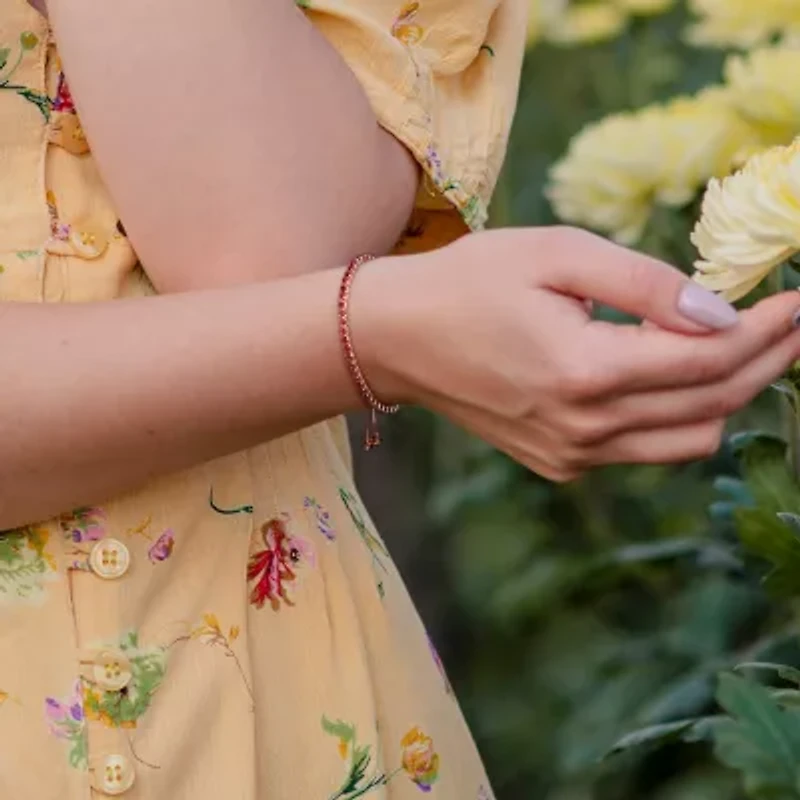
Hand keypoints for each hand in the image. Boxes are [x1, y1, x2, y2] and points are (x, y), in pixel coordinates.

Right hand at [356, 226, 799, 481]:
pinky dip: (675, 418)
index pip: (708, 360)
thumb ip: (643, 282)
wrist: (400, 339)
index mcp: (585, 370)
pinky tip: (669, 377)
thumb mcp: (555, 254)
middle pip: (711, 406)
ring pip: (687, 441)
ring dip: (728, 397)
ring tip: (741, 349)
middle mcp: (584, 428)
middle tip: (791, 324)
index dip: (767, 330)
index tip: (798, 301)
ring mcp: (570, 455)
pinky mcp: (559, 464)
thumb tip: (719, 310)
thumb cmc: (469, 282)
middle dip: (766, 363)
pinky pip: (643, 450)